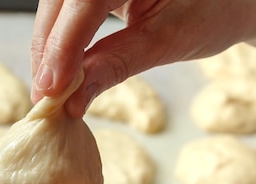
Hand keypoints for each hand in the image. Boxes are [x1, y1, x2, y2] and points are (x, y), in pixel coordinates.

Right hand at [31, 0, 255, 116]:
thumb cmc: (211, 12)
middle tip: (44, 99)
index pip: (83, 2)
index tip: (50, 90)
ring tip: (50, 89)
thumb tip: (71, 101)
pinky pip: (66, 6)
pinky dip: (61, 37)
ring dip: (49, 46)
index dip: (63, 47)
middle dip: (48, 50)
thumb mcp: (165, 42)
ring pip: (56, 5)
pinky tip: (60, 67)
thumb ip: (115, 65)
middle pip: (60, 2)